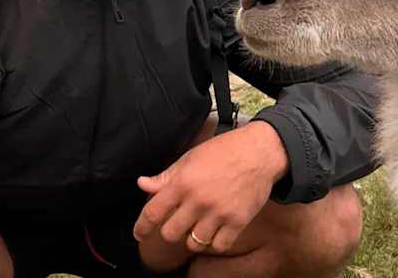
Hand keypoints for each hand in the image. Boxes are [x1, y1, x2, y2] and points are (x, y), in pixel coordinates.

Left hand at [132, 120, 288, 253]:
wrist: (259, 153)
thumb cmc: (223, 151)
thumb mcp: (189, 158)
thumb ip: (165, 176)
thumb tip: (142, 184)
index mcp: (182, 183)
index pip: (153, 212)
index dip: (141, 227)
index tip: (138, 234)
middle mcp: (198, 200)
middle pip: (170, 233)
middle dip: (170, 231)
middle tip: (178, 223)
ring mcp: (218, 213)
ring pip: (193, 243)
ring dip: (193, 237)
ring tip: (198, 226)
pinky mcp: (238, 222)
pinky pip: (218, 246)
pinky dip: (214, 243)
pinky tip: (215, 231)